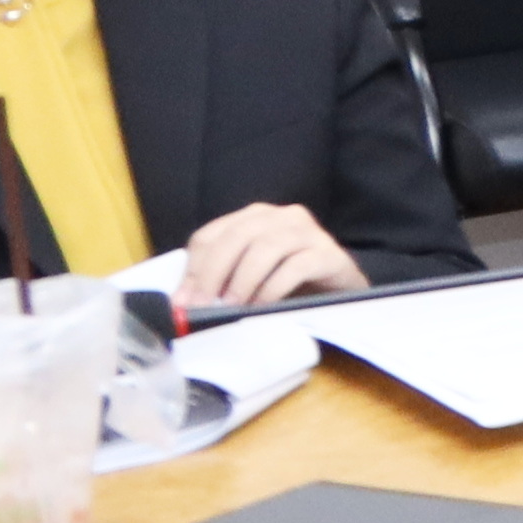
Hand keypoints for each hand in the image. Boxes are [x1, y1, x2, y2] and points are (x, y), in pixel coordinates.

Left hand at [177, 201, 363, 305]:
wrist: (340, 291)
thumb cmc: (288, 285)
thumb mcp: (246, 279)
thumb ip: (216, 282)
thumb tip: (183, 302)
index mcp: (254, 217)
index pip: (211, 235)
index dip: (194, 268)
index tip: (184, 301)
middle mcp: (281, 216)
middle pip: (236, 236)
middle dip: (214, 273)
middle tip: (203, 306)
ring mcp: (309, 232)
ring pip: (266, 247)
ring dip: (243, 280)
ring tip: (233, 307)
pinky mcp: (329, 253)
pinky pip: (296, 266)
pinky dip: (273, 288)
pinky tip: (263, 306)